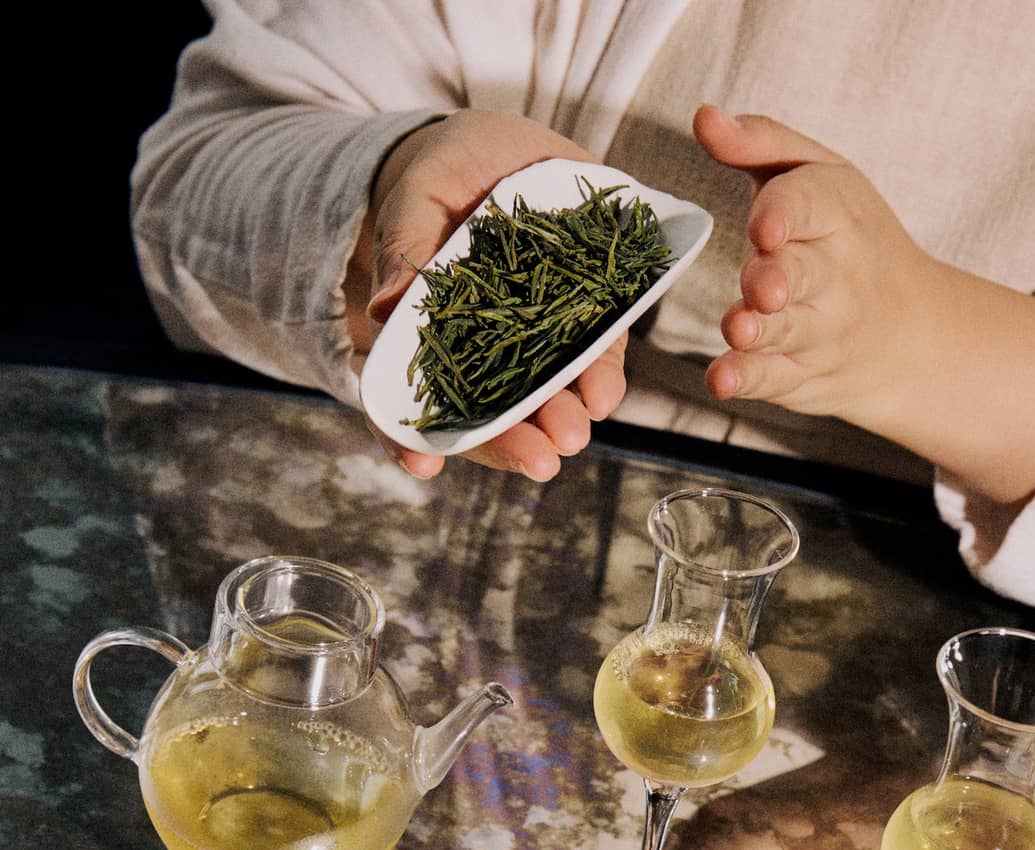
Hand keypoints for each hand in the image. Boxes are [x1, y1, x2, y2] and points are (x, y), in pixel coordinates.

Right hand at [354, 109, 629, 480]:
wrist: (511, 146)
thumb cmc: (446, 173)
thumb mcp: (419, 193)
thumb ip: (405, 246)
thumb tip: (384, 309)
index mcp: (428, 336)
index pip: (411, 401)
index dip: (410, 439)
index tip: (424, 469)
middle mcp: (485, 352)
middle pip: (489, 414)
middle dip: (513, 442)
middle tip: (537, 461)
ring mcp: (540, 339)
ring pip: (547, 395)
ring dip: (561, 419)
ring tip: (573, 432)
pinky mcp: (592, 317)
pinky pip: (597, 356)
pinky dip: (601, 380)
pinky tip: (603, 395)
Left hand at [692, 105, 938, 429]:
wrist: (911, 334)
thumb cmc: (848, 238)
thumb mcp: (821, 177)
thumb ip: (760, 144)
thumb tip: (704, 117)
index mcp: (840, 213)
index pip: (810, 205)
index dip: (784, 214)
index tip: (764, 227)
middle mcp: (836, 275)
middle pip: (803, 272)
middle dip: (780, 278)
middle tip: (762, 287)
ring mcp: (822, 331)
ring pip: (788, 330)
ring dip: (761, 332)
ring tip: (739, 330)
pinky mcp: (801, 375)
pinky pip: (774, 379)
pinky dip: (748, 380)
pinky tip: (722, 380)